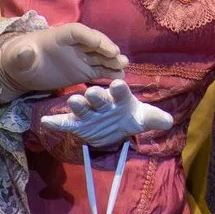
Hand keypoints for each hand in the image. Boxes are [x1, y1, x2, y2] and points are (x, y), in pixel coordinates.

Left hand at [0, 22, 127, 96]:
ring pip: (100, 55)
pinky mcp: (84, 70)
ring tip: (123, 65)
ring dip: (112, 59)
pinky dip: (110, 72)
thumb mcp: (19, 57)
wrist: (22, 70)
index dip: (90, 37)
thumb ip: (23, 55)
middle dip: (106, 47)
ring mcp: (81, 57)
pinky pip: (99, 69)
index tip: (101, 45)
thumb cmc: (20, 59)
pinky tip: (120, 77)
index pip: (78, 32)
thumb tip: (25, 52)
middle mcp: (75, 44)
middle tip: (117, 56)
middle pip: (94, 41)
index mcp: (60, 35)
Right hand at [38, 79, 172, 148]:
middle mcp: (102, 102)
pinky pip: (65, 123)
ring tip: (72, 100)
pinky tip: (45, 122)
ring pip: (81, 107)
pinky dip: (56, 122)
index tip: (118, 84)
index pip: (120, 91)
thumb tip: (169, 121)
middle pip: (98, 97)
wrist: (113, 129)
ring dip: (77, 104)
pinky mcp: (77, 124)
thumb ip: (154, 118)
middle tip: (93, 91)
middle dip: (96, 95)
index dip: (119, 89)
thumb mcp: (142, 118)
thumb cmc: (128, 116)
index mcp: (119, 97)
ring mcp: (88, 113)